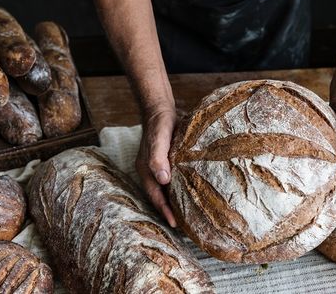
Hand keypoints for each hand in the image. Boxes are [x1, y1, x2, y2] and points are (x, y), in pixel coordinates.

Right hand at [135, 107, 176, 226]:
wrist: (161, 109)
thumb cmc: (159, 124)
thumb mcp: (159, 139)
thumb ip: (159, 158)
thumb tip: (163, 180)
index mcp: (146, 170)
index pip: (155, 196)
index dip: (164, 210)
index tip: (175, 224)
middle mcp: (151, 172)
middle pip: (159, 196)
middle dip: (169, 211)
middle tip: (184, 226)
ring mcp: (158, 167)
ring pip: (166, 190)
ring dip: (174, 202)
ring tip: (187, 215)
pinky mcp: (167, 162)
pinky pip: (172, 180)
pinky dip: (179, 189)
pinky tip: (189, 192)